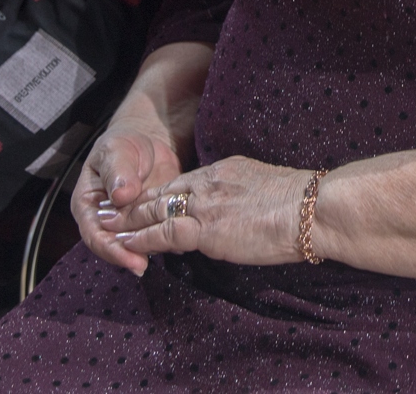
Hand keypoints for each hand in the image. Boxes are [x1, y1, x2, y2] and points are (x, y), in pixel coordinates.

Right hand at [76, 117, 185, 275]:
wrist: (147, 141)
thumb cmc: (123, 145)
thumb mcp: (115, 151)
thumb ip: (116, 172)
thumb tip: (121, 195)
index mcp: (89, 206)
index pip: (95, 235)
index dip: (111, 249)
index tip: (128, 257)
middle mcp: (107, 220)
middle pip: (115, 246)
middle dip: (129, 256)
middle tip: (144, 265)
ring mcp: (130, 223)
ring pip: (138, 244)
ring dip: (152, 249)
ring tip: (167, 250)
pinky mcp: (152, 221)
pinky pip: (159, 235)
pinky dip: (169, 239)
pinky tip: (183, 240)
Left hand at [107, 156, 311, 268]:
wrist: (313, 208)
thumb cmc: (303, 205)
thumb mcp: (265, 187)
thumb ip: (244, 195)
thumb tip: (238, 210)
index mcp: (226, 170)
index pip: (183, 182)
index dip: (158, 191)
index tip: (139, 198)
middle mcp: (210, 181)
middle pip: (161, 191)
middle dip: (131, 202)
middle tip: (106, 207)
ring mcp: (206, 204)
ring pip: (155, 209)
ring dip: (126, 220)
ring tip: (103, 226)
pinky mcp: (206, 228)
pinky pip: (162, 234)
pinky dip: (140, 240)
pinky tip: (124, 245)